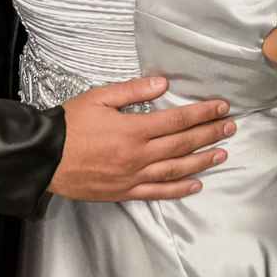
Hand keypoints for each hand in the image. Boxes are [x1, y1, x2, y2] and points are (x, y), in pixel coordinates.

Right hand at [48, 76, 235, 201]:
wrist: (46, 156)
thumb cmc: (70, 124)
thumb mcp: (98, 97)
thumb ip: (131, 90)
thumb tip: (161, 84)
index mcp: (133, 129)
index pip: (177, 120)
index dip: (202, 113)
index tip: (221, 107)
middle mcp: (138, 155)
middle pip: (183, 144)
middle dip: (209, 133)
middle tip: (230, 127)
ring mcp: (133, 176)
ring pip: (176, 169)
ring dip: (202, 160)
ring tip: (221, 153)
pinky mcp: (125, 191)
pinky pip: (158, 192)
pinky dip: (179, 189)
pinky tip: (196, 184)